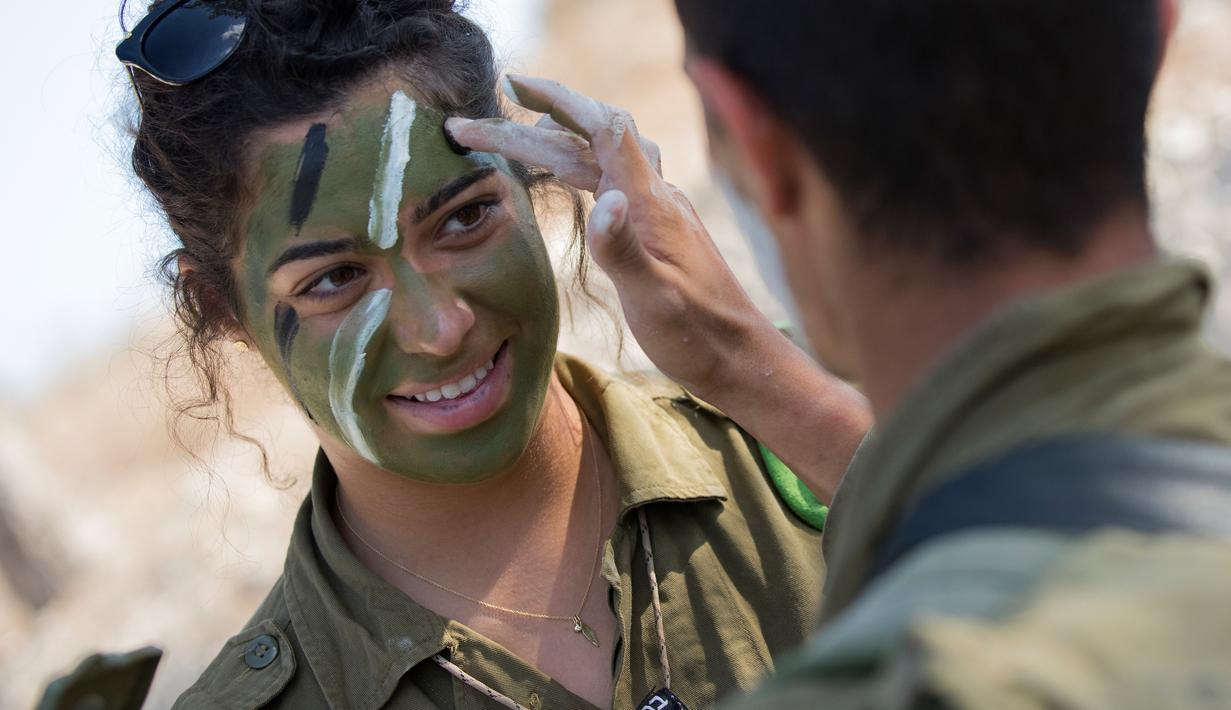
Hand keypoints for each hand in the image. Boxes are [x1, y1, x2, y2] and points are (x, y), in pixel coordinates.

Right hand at [447, 76, 869, 501]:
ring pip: (601, 160)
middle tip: (474, 124)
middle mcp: (655, 198)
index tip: (513, 84)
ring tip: (512, 135)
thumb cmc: (697, 334)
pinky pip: (612, 181)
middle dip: (532, 124)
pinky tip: (570, 177)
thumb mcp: (654, 298)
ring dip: (554, 143)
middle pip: (590, 142)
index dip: (559, 100)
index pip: (604, 129)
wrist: (741, 358)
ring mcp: (659, 213)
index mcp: (650, 205)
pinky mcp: (659, 231)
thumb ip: (623, 249)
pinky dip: (580, 168)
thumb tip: (603, 201)